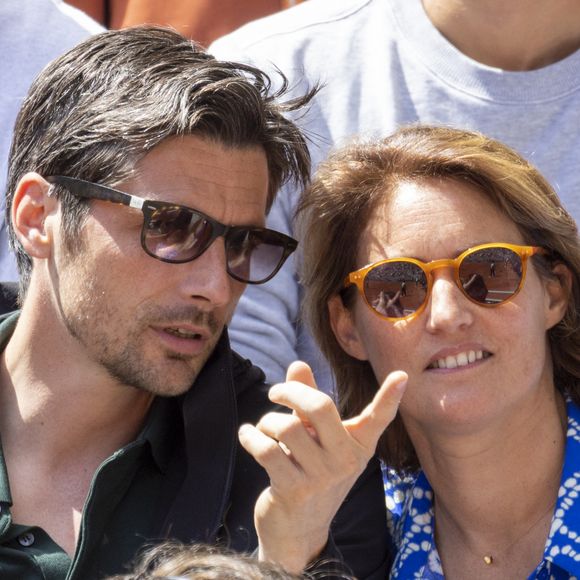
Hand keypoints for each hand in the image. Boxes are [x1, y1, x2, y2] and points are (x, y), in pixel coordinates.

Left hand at [238, 361, 407, 572]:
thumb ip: (307, 400)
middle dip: (290, 391)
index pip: (378, 419)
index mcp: (358, 444)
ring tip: (263, 428)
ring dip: (267, 421)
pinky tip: (248, 435)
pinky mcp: (294, 489)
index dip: (390, 397)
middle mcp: (345, 459)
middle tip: (276, 393)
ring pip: (286, 427)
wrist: (298, 531)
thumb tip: (298, 363)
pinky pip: (266, 450)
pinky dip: (251, 436)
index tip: (402, 375)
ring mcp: (321, 476)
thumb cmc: (309, 471)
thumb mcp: (317, 437)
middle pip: (319, 406)